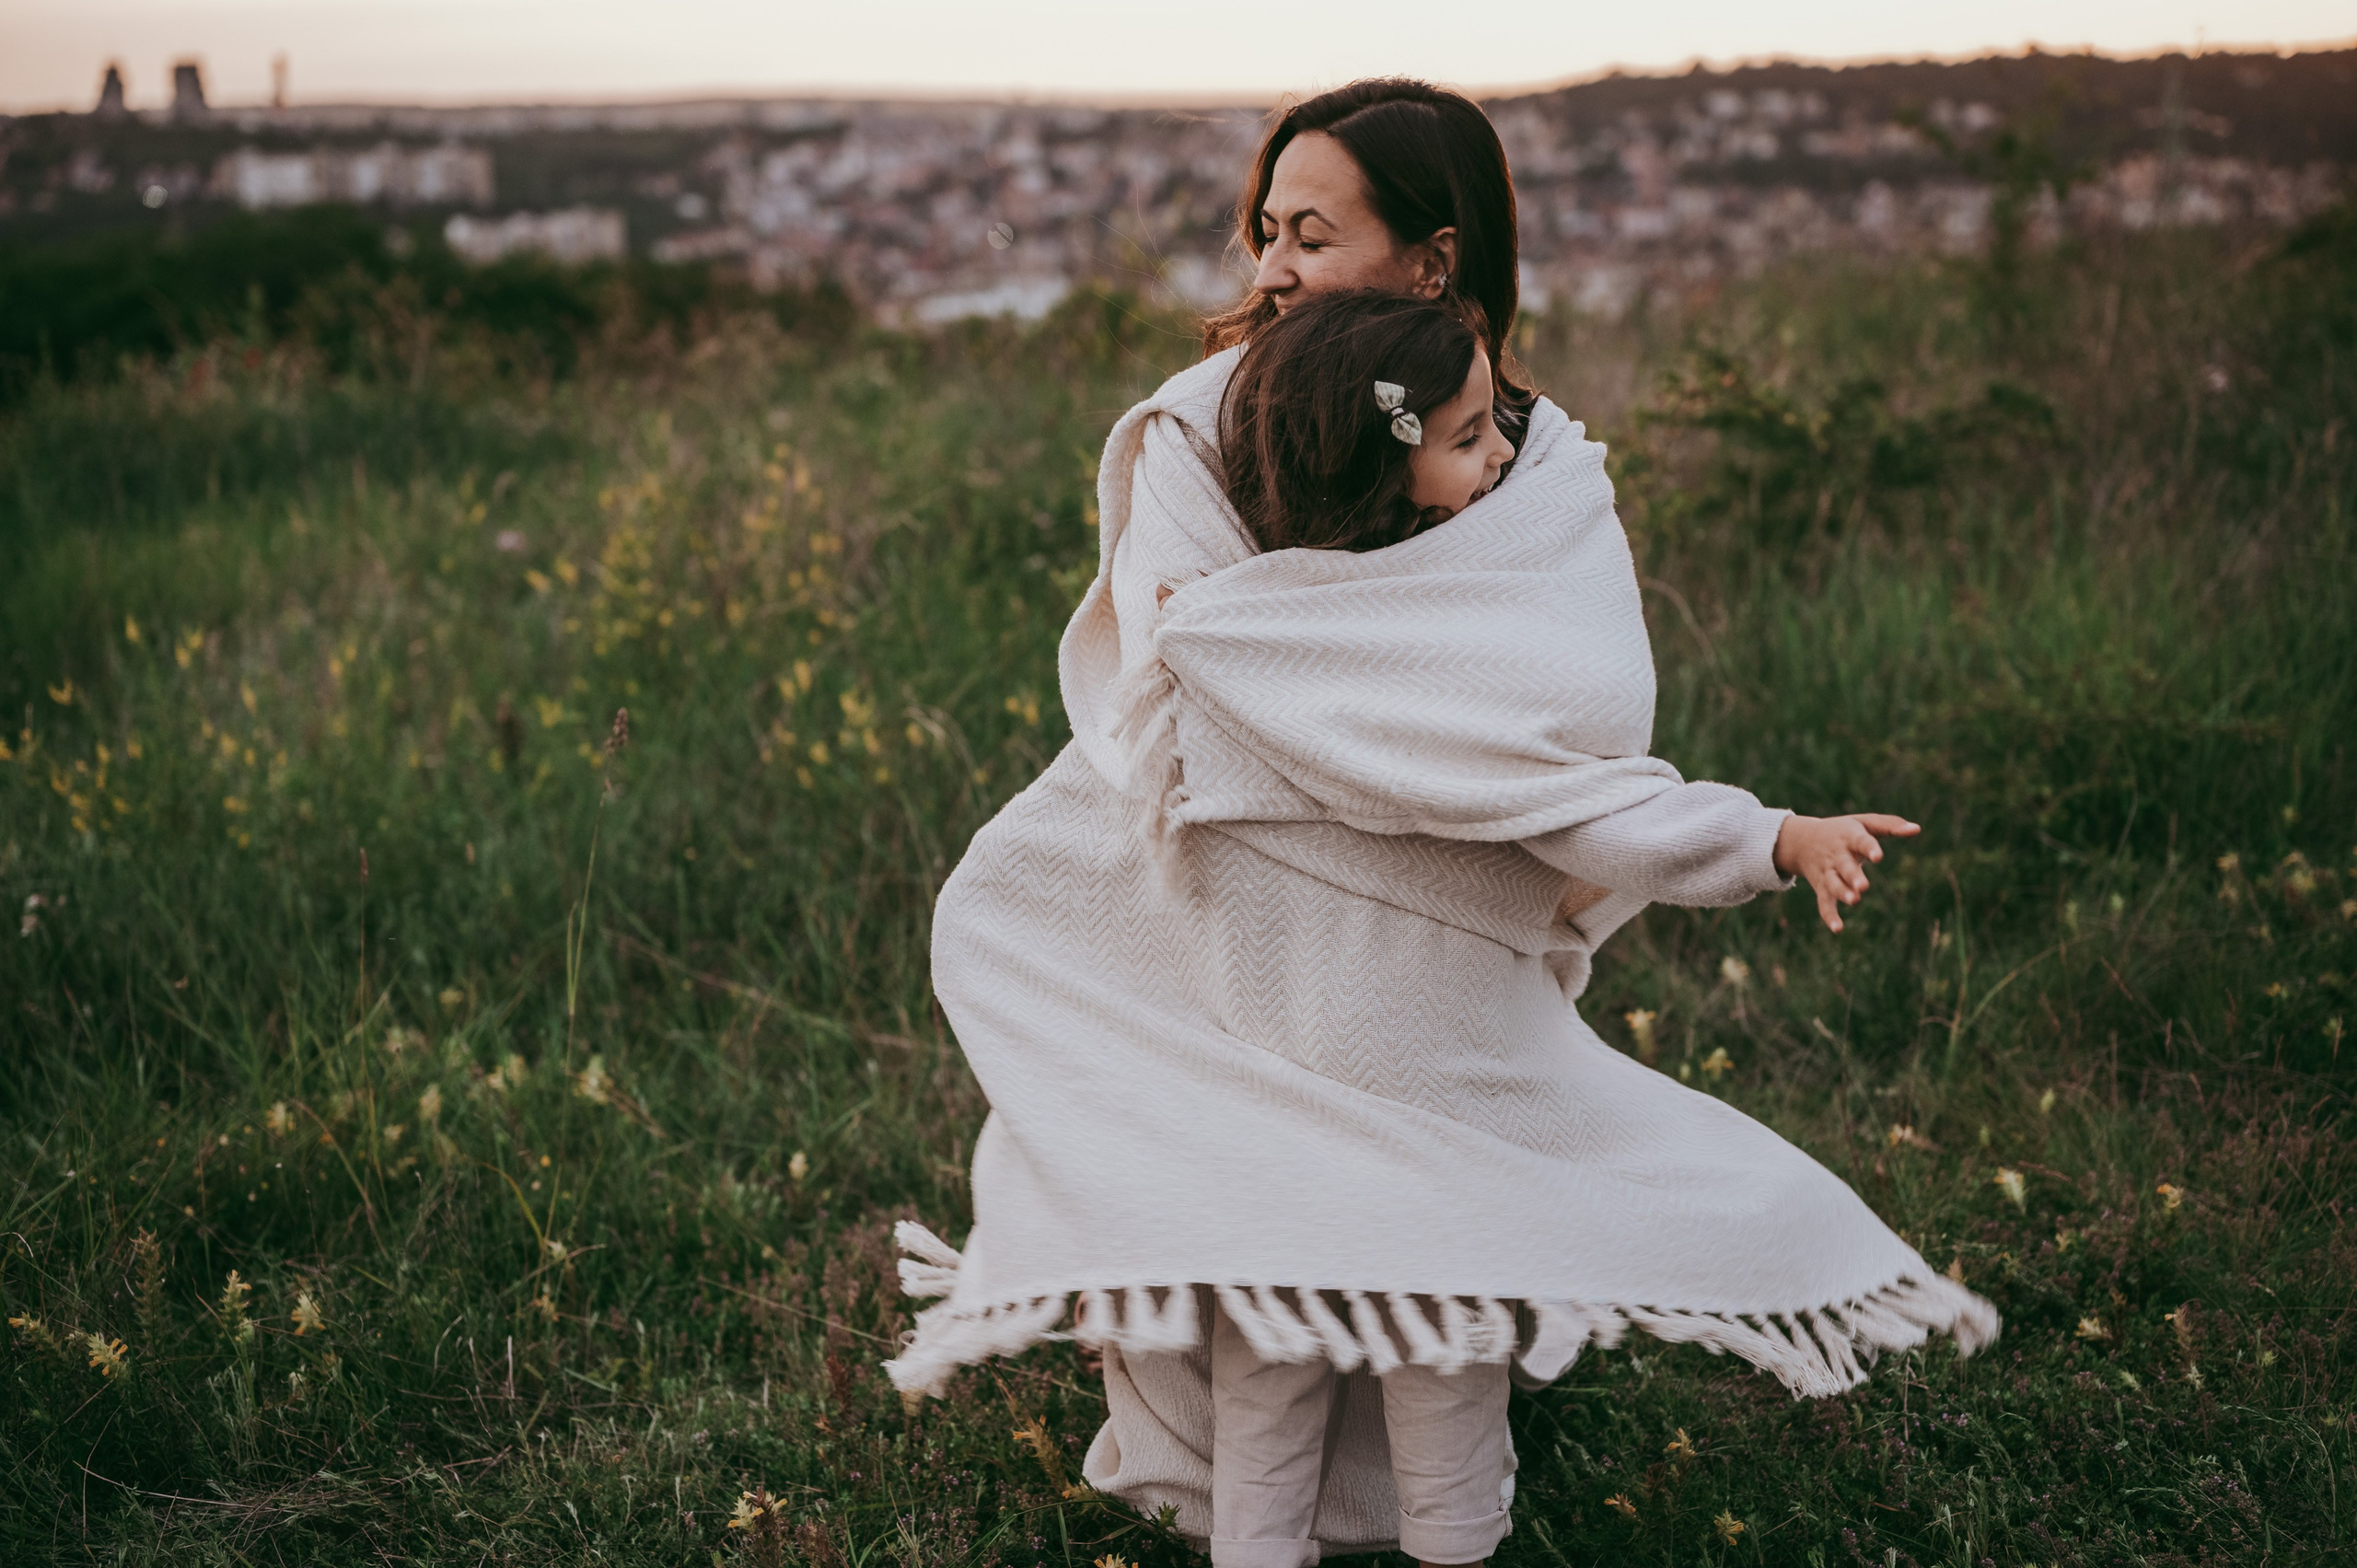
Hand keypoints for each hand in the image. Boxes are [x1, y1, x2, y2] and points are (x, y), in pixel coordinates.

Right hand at [1773, 813, 1919, 932]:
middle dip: (1852, 876)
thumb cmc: (1842, 830)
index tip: (1878, 857)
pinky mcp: (1822, 888)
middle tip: (1863, 886)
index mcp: (1849, 836)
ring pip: (1833, 884)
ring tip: (1854, 901)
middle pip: (1844, 866)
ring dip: (1842, 893)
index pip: (1860, 841)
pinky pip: (1824, 903)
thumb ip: (1890, 825)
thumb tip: (1917, 830)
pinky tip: (1838, 929)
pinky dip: (1829, 916)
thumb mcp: (1864, 822)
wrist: (1801, 841)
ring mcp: (1828, 872)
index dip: (1869, 849)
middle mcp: (1836, 855)